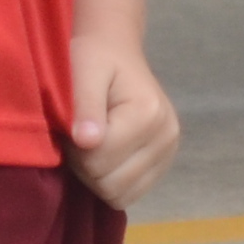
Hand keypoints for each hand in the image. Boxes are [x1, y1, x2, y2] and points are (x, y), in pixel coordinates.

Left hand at [66, 32, 178, 208]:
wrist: (117, 48)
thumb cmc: (95, 57)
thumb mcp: (85, 71)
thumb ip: (86, 106)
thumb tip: (87, 141)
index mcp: (148, 113)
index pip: (97, 161)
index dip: (75, 150)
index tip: (74, 126)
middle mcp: (166, 136)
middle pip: (110, 183)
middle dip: (86, 166)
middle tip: (82, 136)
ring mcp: (169, 152)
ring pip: (120, 194)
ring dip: (98, 177)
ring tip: (95, 145)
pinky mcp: (165, 162)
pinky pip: (131, 194)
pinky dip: (113, 182)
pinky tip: (108, 156)